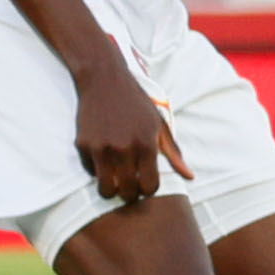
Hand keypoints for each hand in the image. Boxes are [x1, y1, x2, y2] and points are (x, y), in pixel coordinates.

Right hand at [73, 49, 188, 204]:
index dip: (149, 188)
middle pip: (128, 193)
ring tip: (117, 179)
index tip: (147, 183)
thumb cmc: (137, 104)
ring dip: (112, 189)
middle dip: (131, 194)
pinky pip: (90, 173)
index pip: (149, 186)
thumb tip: (190, 177)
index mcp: (146, 144)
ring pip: (106, 190)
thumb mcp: (159, 124)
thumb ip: (174, 153)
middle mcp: (123, 148)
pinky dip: (97, 171)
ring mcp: (101, 148)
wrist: (104, 81)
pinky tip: (104, 158)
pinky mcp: (83, 146)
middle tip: (132, 187)